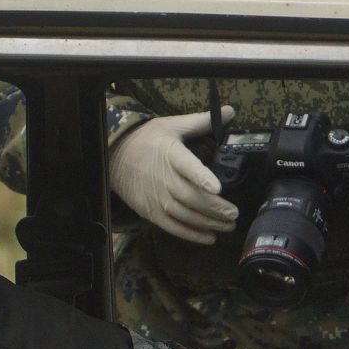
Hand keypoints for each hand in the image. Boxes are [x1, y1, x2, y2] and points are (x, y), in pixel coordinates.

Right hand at [108, 108, 236, 243]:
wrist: (114, 155)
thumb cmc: (147, 139)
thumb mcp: (172, 125)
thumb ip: (201, 121)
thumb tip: (230, 111)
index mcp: (171, 155)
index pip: (187, 167)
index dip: (201, 177)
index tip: (217, 187)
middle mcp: (164, 178)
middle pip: (190, 196)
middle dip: (214, 207)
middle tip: (234, 213)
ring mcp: (156, 197)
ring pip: (184, 214)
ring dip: (207, 223)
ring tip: (228, 226)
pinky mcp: (150, 211)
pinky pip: (172, 226)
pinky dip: (190, 234)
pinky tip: (209, 237)